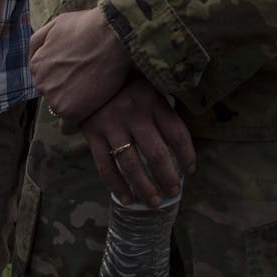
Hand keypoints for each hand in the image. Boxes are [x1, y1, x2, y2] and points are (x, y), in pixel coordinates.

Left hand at [30, 8, 131, 128]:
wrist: (112, 36)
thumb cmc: (88, 26)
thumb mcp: (56, 23)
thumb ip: (40, 41)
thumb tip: (36, 57)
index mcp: (36, 64)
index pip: (45, 78)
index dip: (62, 75)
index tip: (77, 72)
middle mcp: (40, 83)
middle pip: (52, 93)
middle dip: (66, 89)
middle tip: (87, 80)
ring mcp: (54, 99)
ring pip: (61, 108)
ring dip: (74, 103)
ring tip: (93, 92)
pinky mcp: (71, 112)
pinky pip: (68, 127)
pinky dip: (77, 122)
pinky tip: (89, 112)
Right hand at [80, 74, 195, 206]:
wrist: (85, 73)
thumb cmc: (125, 82)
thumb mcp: (148, 85)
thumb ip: (162, 107)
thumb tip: (180, 141)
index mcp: (153, 101)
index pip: (177, 133)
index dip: (187, 155)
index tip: (190, 171)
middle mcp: (134, 114)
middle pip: (156, 154)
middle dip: (168, 178)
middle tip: (174, 193)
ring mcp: (112, 126)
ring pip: (132, 165)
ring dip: (145, 188)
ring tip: (154, 203)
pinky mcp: (93, 135)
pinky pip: (106, 167)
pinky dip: (117, 186)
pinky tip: (127, 199)